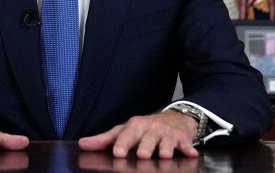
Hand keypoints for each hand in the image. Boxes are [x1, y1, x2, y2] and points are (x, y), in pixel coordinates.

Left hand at [77, 110, 198, 158]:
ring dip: (166, 148)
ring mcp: (167, 134)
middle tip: (142, 155)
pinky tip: (191, 154)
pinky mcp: (182, 139)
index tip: (118, 153)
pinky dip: (188, 149)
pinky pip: (186, 144)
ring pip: (166, 142)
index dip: (122, 144)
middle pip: (147, 139)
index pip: (127, 135)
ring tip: (165, 156)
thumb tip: (83, 144)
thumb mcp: (125, 131)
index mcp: (135, 127)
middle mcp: (151, 129)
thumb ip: (104, 139)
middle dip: (145, 147)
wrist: (175, 118)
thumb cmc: (145, 128)